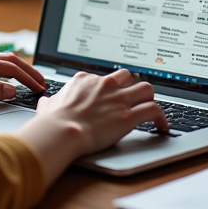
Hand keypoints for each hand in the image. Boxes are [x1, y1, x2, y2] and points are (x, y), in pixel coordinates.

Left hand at [0, 50, 46, 106]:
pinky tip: (7, 81)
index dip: (28, 78)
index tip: (41, 88)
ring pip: (0, 63)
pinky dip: (5, 73)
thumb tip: (10, 90)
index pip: (10, 67)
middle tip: (43, 83)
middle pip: (9, 61)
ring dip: (18, 71)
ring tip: (31, 81)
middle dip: (28, 71)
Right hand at [17, 69, 167, 183]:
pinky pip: (154, 110)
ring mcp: (118, 100)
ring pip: (146, 88)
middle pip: (128, 77)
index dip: (110, 88)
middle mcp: (105, 85)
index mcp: (86, 80)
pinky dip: (161, 118)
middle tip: (133, 99)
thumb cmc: (53, 121)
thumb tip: (47, 101)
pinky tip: (161, 126)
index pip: (105, 77)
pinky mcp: (128, 116)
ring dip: (149, 98)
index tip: (112, 96)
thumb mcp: (49, 105)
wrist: (62, 131)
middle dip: (132, 87)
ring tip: (149, 108)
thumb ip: (51, 101)